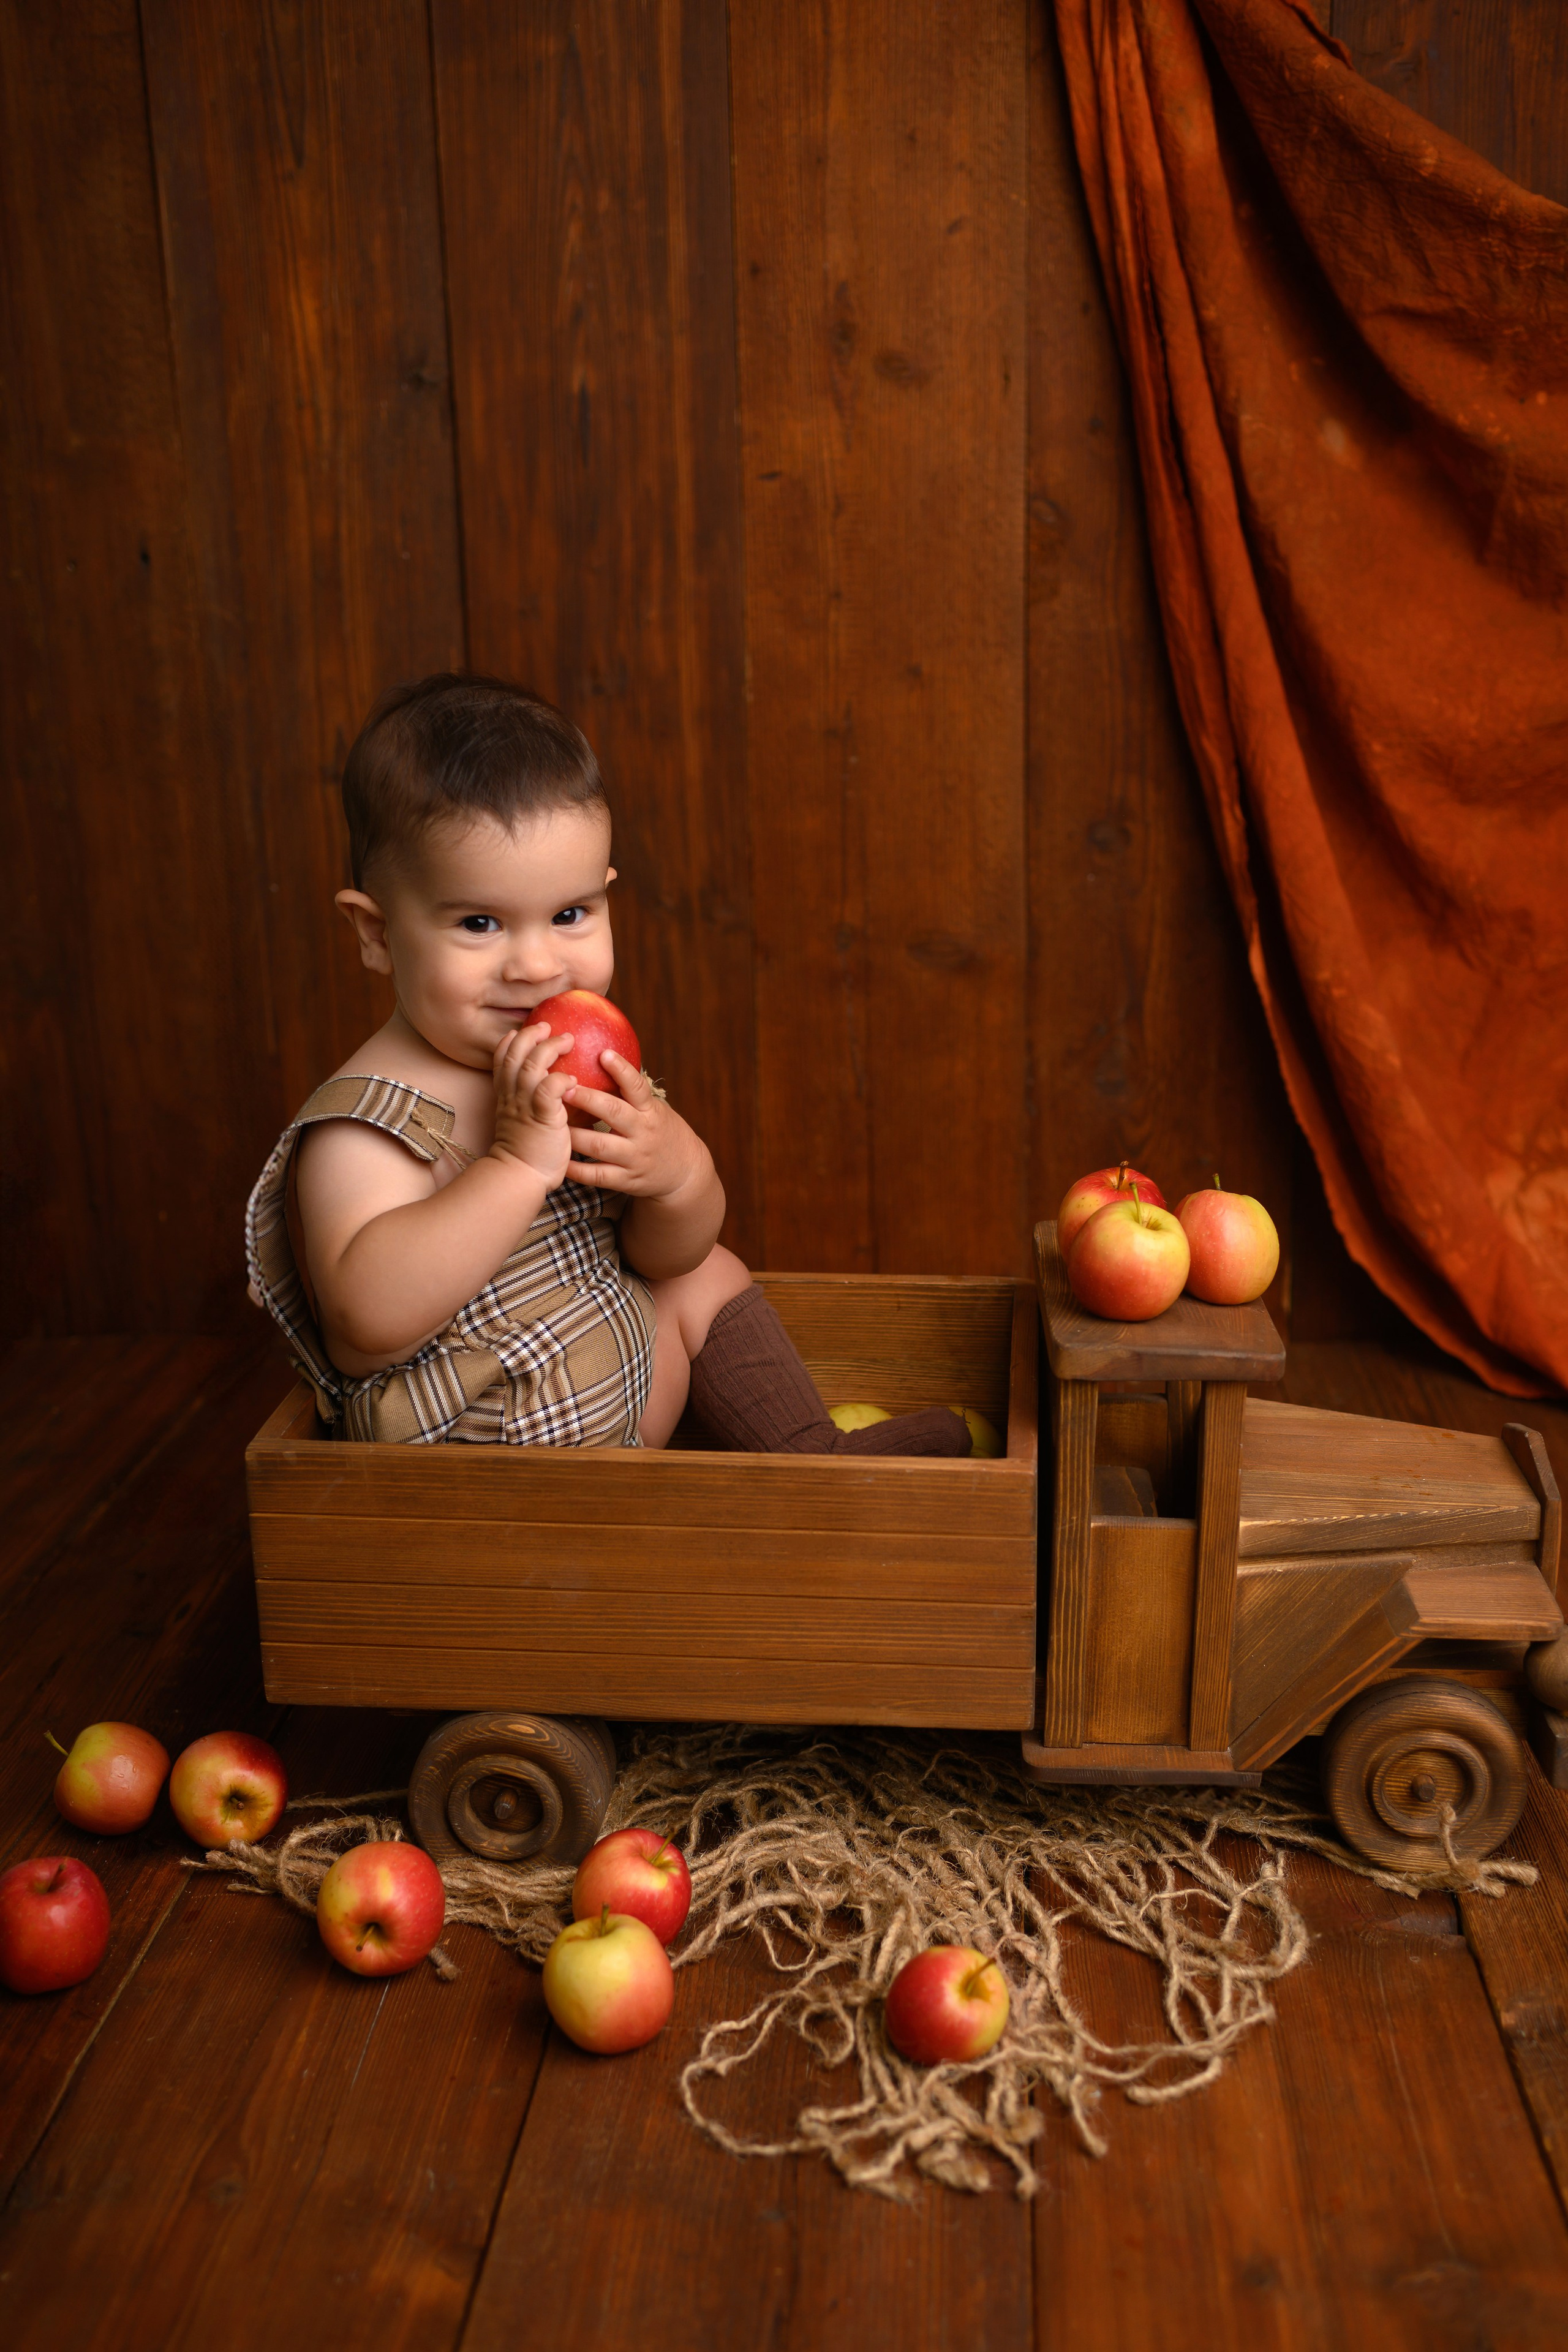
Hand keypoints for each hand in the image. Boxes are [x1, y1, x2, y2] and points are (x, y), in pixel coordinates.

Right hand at [489, 1021, 573, 1187]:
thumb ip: (531, 1103)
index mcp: (506, 1097)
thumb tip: (550, 1089)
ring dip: (550, 1048)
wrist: (521, 1177)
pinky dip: (561, 1078)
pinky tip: (574, 1079)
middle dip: (530, 1035)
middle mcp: (511, 1097)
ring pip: (531, 1065)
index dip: (510, 1042)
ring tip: (567, 1040)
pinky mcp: (542, 1117)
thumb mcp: (523, 1122)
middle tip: (547, 1026)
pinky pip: (549, 1088)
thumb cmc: (529, 1154)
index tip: (521, 1031)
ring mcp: (524, 1105)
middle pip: (514, 1054)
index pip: (501, 1060)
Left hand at [564, 1051, 710, 1201]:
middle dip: (588, 1100)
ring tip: (553, 1123)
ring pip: (600, 1145)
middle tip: (563, 1088)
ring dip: (574, 1135)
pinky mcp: (627, 1180)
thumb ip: (631, 1093)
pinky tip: (560, 1160)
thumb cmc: (661, 1132)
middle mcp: (644, 1133)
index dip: (621, 1070)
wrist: (685, 1173)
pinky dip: (576, 1170)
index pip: (638, 1087)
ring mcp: (635, 1158)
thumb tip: (600, 1058)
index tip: (604, 1053)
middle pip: (614, 1113)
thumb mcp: (654, 1110)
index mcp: (651, 1111)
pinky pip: (597, 1176)